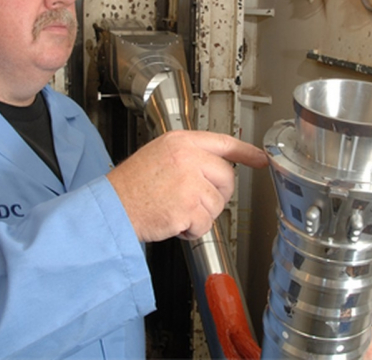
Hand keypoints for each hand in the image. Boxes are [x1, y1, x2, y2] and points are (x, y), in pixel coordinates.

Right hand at [107, 130, 267, 241]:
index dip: (246, 152)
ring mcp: (189, 181)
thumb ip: (188, 157)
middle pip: (227, 177)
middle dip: (217, 195)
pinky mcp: (188, 207)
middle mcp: (187, 157)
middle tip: (195, 202)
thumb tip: (215, 168)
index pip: (223, 142)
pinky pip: (206, 224)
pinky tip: (174, 222)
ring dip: (200, 215)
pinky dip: (192, 230)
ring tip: (176, 210)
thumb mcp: (158, 155)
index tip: (261, 159)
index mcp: (180, 142)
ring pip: (217, 204)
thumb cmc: (130, 187)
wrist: (110, 208)